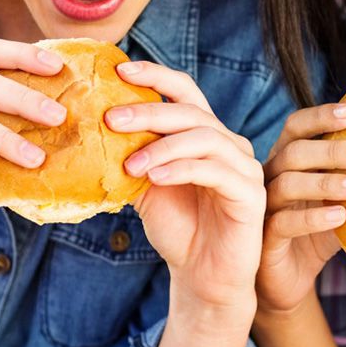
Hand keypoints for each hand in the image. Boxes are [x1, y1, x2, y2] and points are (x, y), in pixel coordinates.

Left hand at [105, 61, 264, 315]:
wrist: (202, 277)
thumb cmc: (178, 227)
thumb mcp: (147, 184)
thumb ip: (134, 153)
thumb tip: (95, 125)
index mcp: (206, 134)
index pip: (185, 91)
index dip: (156, 75)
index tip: (121, 69)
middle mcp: (229, 143)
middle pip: (191, 111)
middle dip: (149, 111)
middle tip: (111, 118)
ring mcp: (244, 166)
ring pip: (204, 136)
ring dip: (162, 145)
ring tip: (130, 163)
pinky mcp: (251, 192)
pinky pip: (215, 170)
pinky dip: (181, 168)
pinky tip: (154, 177)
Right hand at [255, 103, 345, 318]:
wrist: (292, 278)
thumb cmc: (318, 230)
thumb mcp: (341, 200)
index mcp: (286, 159)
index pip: (296, 126)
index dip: (321, 116)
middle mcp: (270, 176)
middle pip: (294, 151)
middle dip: (332, 150)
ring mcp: (264, 206)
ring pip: (287, 183)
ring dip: (326, 182)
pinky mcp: (265, 238)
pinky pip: (284, 222)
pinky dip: (313, 217)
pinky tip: (340, 216)